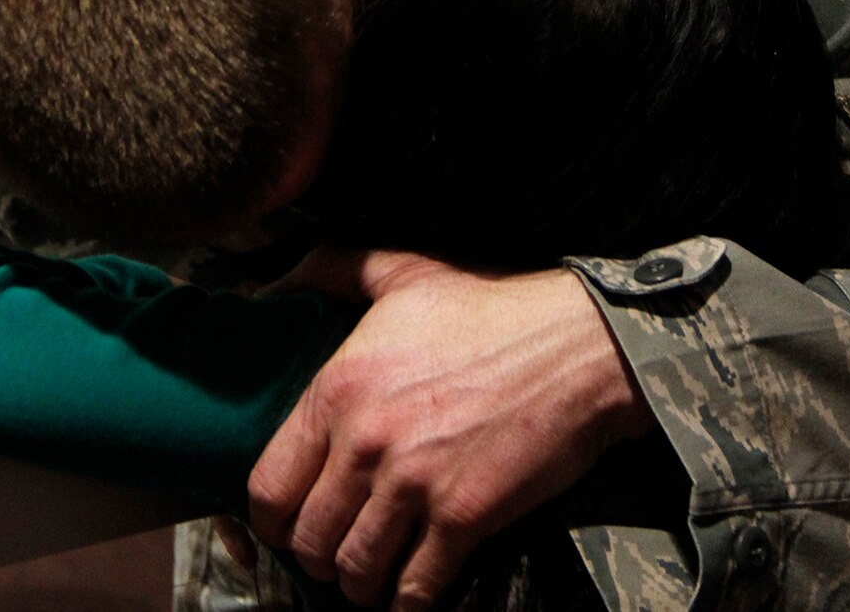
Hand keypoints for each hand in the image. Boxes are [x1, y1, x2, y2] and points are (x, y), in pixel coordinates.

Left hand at [248, 250, 654, 609]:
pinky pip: (413, 587)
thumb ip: (333, 270)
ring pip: (354, 570)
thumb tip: (271, 284)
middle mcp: (366, 440)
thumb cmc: (497, 310)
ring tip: (376, 573)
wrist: (581, 344)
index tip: (295, 520)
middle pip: (308, 539)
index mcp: (340, 387)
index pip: (268, 487)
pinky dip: (408, 598)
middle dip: (321, 553)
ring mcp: (414, 483)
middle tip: (341, 547)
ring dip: (363, 581)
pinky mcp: (464, 516)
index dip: (275, 518)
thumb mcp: (405, 272)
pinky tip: (414, 587)